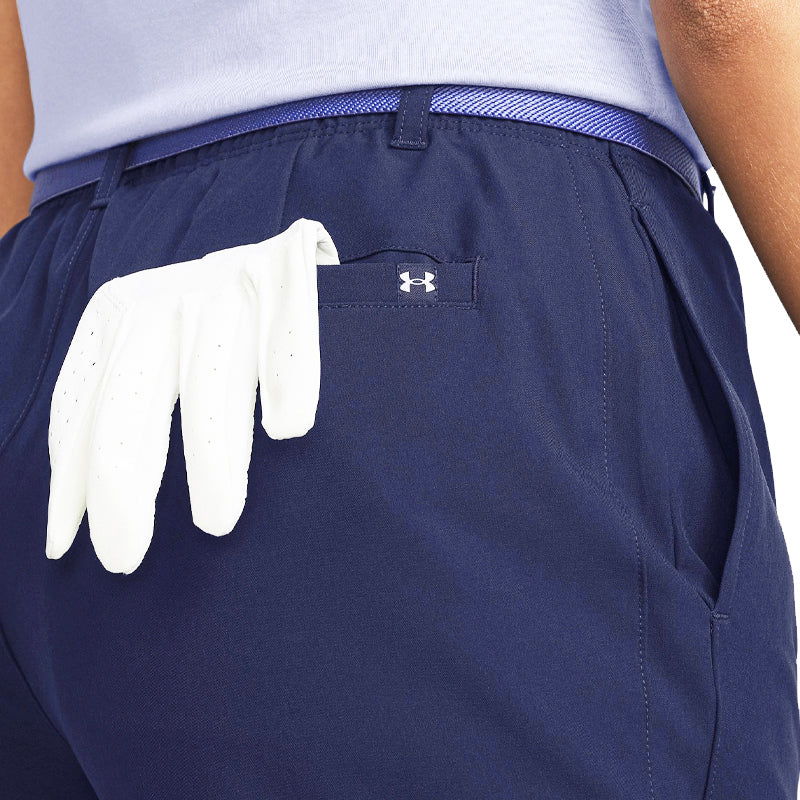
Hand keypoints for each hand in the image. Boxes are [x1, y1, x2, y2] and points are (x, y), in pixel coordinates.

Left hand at [45, 216, 338, 573]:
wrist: (271, 248)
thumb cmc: (203, 322)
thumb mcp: (145, 343)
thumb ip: (118, 401)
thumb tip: (82, 499)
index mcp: (115, 316)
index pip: (80, 408)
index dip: (69, 479)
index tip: (64, 543)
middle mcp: (161, 302)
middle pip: (130, 405)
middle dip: (122, 488)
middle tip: (125, 557)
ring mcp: (223, 290)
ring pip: (210, 388)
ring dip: (212, 459)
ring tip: (216, 520)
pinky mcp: (284, 275)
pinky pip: (287, 341)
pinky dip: (290, 382)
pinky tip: (288, 427)